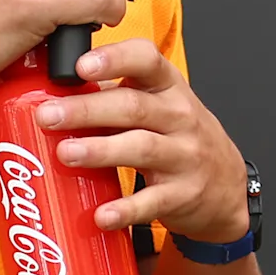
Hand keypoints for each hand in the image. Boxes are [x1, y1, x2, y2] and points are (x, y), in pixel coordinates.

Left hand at [36, 39, 250, 243]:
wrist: (227, 187)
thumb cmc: (182, 138)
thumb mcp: (162, 104)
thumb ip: (118, 93)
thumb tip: (57, 88)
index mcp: (169, 88)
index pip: (147, 60)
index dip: (115, 59)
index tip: (81, 65)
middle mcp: (180, 117)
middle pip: (133, 106)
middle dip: (87, 109)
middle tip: (49, 115)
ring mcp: (184, 156)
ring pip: (142, 148)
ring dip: (101, 150)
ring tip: (66, 153)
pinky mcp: (182, 195)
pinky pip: (152, 202)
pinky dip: (126, 209)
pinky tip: (101, 215)